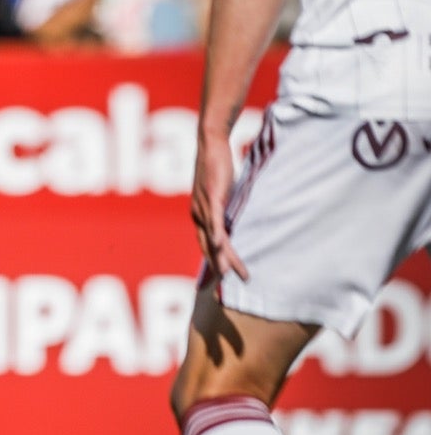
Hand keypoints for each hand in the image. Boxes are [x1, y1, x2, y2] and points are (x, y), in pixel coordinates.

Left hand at [190, 131, 247, 282]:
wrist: (211, 144)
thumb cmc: (218, 170)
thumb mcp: (225, 197)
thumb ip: (228, 213)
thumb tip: (238, 226)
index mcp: (199, 217)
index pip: (204, 247)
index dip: (210, 266)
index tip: (215, 286)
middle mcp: (198, 214)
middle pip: (208, 248)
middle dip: (218, 268)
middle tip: (224, 290)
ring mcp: (203, 205)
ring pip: (213, 236)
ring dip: (222, 256)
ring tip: (230, 274)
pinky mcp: (211, 195)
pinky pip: (214, 217)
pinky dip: (216, 231)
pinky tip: (219, 243)